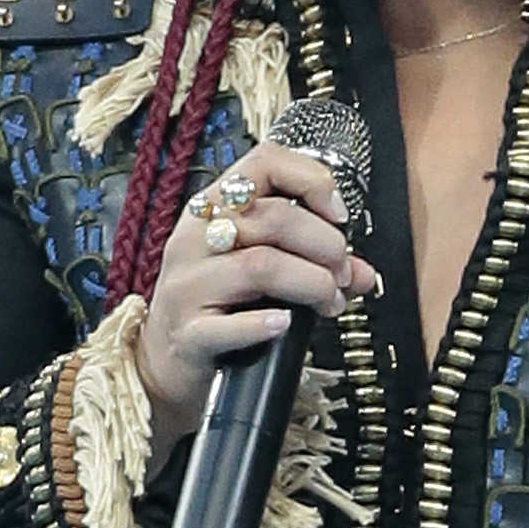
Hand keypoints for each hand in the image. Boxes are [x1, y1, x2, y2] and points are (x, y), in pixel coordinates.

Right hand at [134, 145, 378, 467]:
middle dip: (325, 245)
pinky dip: (266, 324)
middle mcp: (196, 239)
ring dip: (312, 283)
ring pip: (260, 265)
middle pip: (272, 217)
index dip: (312, 181)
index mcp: (213, 209)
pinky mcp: (189, 334)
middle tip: (342, 274)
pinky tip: (286, 324)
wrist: (165, 364)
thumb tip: (364, 273)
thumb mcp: (259, 273)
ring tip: (329, 302)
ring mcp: (188, 286)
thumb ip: (312, 263)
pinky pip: (231, 325)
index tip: (338, 216)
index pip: (264, 163)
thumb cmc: (217, 307)